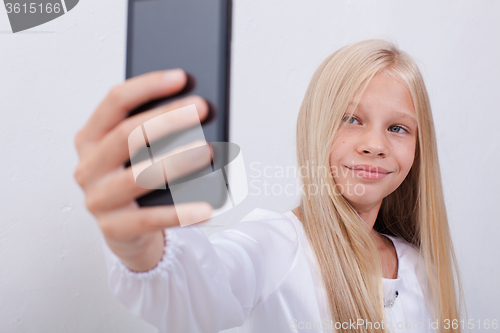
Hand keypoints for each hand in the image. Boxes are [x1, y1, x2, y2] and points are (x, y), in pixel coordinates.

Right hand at [74, 68, 213, 271]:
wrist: (126, 230)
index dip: (148, 86)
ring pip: (139, 175)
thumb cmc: (136, 179)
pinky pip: (151, 219)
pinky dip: (180, 213)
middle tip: (201, 108)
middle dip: (167, 118)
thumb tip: (194, 110)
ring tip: (207, 151)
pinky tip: (205, 207)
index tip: (181, 77)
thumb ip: (153, 130)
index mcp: (90, 138)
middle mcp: (88, 166)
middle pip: (128, 135)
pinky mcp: (114, 228)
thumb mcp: (136, 152)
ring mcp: (98, 199)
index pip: (115, 102)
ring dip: (176, 161)